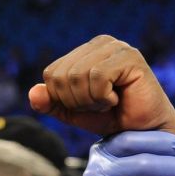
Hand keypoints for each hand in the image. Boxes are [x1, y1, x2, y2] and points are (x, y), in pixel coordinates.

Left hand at [29, 35, 174, 135]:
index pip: (51, 74)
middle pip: (61, 76)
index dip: (62, 98)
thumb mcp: (72, 112)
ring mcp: (117, 47)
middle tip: (99, 104)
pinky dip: (102, 97)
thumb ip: (50, 102)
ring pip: (77, 76)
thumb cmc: (110, 117)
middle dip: (75, 100)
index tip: (86, 103)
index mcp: (85, 51)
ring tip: (109, 101)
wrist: (141, 132)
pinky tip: (118, 98)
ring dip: (89, 100)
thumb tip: (32, 92)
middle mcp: (101, 43)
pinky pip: (97, 78)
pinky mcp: (130, 57)